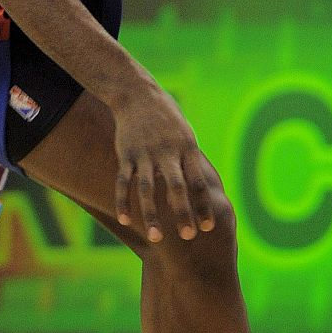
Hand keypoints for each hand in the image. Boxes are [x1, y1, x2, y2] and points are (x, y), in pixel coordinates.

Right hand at [110, 85, 216, 243]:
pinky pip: (124, 181)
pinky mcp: (125, 154)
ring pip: (147, 189)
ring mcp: (144, 153)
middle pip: (176, 187)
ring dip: (152, 214)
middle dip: (182, 212)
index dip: (203, 205)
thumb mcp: (185, 135)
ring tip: (157, 238)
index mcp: (186, 147)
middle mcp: (166, 151)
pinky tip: (125, 219)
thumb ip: (191, 162)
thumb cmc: (168, 119)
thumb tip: (202, 190)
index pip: (198, 181)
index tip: (208, 227)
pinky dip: (123, 201)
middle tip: (188, 237)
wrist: (137, 94)